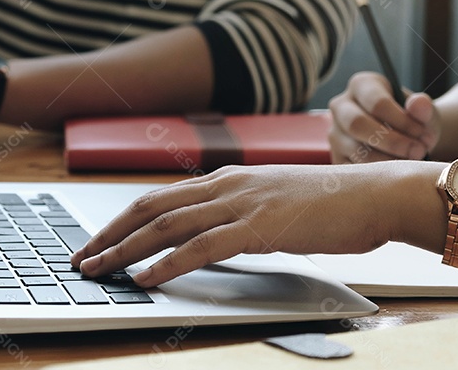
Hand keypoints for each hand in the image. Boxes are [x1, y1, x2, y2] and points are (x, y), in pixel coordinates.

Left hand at [72, 163, 417, 288]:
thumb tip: (209, 239)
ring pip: (167, 225)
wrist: (376, 194)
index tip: (97, 241)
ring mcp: (241, 203)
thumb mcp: (273, 204)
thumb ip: (237, 215)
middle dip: (109, 235)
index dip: (121, 220)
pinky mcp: (260, 226)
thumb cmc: (331, 204)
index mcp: (226, 179)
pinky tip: (147, 278)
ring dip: (126, 250)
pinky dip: (168, 263)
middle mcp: (226, 185)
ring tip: (99, 270)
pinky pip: (202, 246)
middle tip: (81, 258)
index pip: (159, 197)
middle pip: (150, 207)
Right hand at [328, 72, 438, 162]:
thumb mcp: (423, 112)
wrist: (406, 139)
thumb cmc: (413, 121)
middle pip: (357, 124)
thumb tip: (419, 104)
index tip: (424, 136)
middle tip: (417, 152)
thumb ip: (423, 108)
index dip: (403, 122)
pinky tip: (396, 172)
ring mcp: (335, 133)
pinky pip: (353, 169)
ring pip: (355, 150)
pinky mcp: (336, 157)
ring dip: (388, 160)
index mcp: (362, 85)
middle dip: (392, 142)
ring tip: (410, 163)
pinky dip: (377, 174)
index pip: (377, 103)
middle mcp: (341, 106)